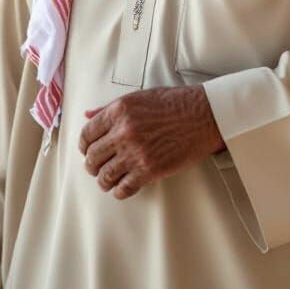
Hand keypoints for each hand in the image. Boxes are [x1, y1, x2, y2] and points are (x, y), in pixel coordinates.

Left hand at [79, 86, 224, 199]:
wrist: (204, 115)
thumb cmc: (175, 103)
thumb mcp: (140, 97)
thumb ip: (111, 107)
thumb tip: (88, 114)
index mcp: (120, 110)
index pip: (87, 134)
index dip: (85, 146)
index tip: (88, 151)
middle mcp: (124, 131)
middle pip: (92, 157)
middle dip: (92, 165)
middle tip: (98, 167)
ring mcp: (136, 152)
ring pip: (104, 176)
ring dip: (104, 180)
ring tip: (111, 178)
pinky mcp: (149, 170)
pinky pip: (123, 189)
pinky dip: (120, 191)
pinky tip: (125, 186)